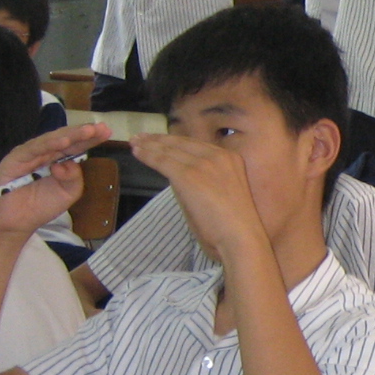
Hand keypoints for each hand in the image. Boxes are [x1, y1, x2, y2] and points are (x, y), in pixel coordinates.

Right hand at [0, 122, 111, 235]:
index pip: (76, 146)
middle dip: (83, 133)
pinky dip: (49, 144)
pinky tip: (64, 141)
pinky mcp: (15, 159)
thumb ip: (74, 178)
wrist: (17, 222)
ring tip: (87, 131)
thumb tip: (70, 163)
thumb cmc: (42, 206)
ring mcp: (30, 154)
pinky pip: (33, 149)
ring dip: (70, 135)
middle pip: (66, 139)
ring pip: (52, 140)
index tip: (107, 131)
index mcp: (58, 159)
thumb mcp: (68, 193)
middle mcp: (44, 153)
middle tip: (100, 127)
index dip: (90, 139)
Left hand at [130, 134, 268, 266]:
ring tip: (134, 142)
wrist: (240, 237)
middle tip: (141, 137)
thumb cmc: (232, 225)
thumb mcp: (221, 193)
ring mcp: (204, 163)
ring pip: (169, 150)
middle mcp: (218, 155)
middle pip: (181, 143)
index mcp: (230, 158)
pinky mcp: (188, 174)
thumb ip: (203, 180)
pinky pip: (162, 161)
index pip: (196, 145)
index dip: (175, 141)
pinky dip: (147, 155)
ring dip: (149, 145)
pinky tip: (137, 152)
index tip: (160, 139)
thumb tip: (179, 175)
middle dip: (159, 139)